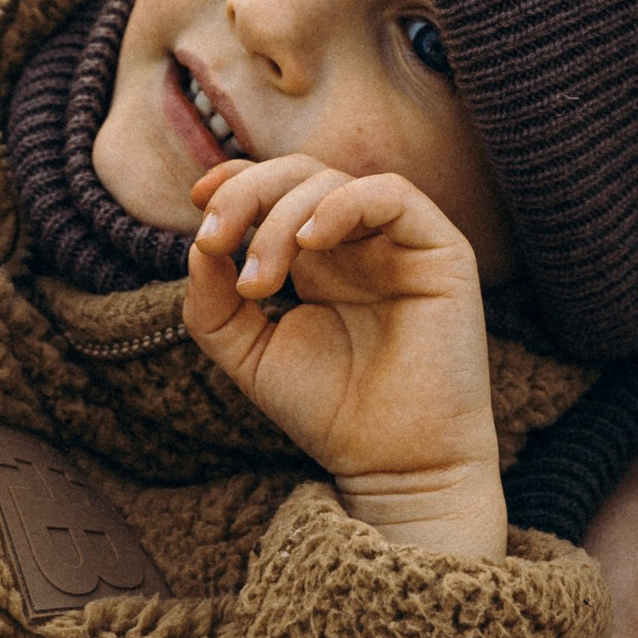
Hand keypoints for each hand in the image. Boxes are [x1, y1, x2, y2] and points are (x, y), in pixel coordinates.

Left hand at [185, 152, 505, 558]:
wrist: (392, 463)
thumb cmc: (328, 412)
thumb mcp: (249, 354)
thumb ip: (214, 303)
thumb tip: (201, 247)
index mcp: (319, 258)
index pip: (278, 188)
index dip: (237, 181)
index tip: (198, 203)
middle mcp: (359, 241)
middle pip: (298, 174)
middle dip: (246, 197)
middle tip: (215, 243)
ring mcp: (398, 242)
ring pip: (334, 181)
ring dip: (281, 218)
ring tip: (260, 281)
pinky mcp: (439, 250)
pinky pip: (393, 195)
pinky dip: (344, 204)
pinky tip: (311, 240)